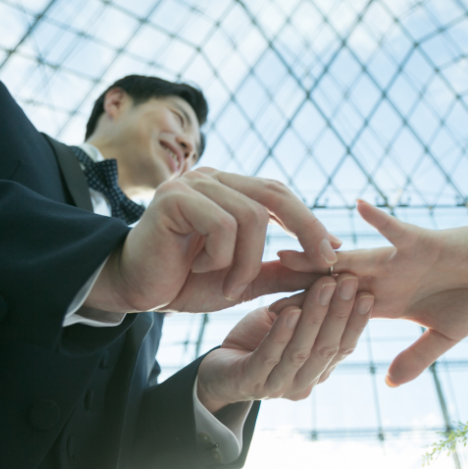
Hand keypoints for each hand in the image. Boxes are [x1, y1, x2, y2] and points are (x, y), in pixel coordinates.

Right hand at [85, 168, 340, 312]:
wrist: (133, 290)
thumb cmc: (183, 282)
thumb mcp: (242, 278)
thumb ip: (278, 270)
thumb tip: (325, 268)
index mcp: (228, 190)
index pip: (279, 194)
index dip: (309, 220)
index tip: (334, 251)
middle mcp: (212, 179)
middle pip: (274, 194)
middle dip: (306, 229)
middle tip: (323, 263)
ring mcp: (193, 184)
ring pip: (252, 217)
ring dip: (248, 262)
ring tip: (229, 285)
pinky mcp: (175, 198)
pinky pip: (223, 226)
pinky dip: (221, 258)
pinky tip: (199, 269)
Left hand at [196, 274, 372, 410]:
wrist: (216, 372)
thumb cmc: (255, 342)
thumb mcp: (285, 319)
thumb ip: (307, 305)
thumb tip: (334, 277)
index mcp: (318, 371)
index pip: (344, 347)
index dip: (357, 321)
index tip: (368, 291)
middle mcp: (303, 383)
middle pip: (328, 348)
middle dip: (341, 312)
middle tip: (351, 281)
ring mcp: (277, 387)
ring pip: (302, 351)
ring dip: (316, 317)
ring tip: (325, 286)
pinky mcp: (250, 383)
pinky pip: (269, 357)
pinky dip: (281, 334)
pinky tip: (290, 310)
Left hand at [275, 199, 467, 386]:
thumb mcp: (444, 336)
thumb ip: (415, 357)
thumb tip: (388, 383)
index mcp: (385, 299)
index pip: (337, 309)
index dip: (308, 317)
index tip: (271, 327)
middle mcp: (383, 277)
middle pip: (331, 283)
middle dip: (296, 290)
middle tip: (256, 294)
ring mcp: (399, 258)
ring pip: (352, 258)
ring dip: (319, 258)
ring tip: (285, 254)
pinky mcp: (423, 241)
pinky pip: (398, 229)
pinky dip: (381, 220)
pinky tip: (358, 208)